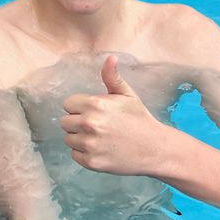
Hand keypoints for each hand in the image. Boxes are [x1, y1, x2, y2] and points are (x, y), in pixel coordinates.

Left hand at [60, 55, 170, 176]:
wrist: (155, 149)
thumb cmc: (139, 119)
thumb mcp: (127, 95)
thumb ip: (112, 77)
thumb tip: (110, 57)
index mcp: (94, 104)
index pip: (68, 104)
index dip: (80, 108)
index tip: (95, 112)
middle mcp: (89, 123)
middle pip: (65, 122)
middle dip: (78, 123)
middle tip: (98, 126)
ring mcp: (89, 144)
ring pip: (69, 139)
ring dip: (80, 139)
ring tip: (100, 138)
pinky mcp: (91, 162)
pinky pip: (74, 155)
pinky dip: (84, 154)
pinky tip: (101, 149)